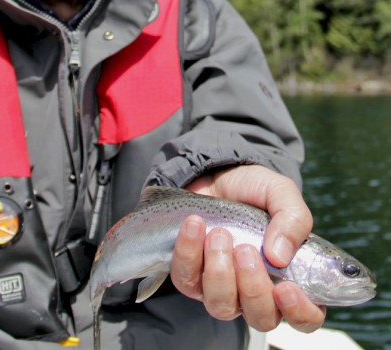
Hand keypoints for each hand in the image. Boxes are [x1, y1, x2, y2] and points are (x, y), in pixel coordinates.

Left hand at [170, 165, 325, 332]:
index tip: (285, 288)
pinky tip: (194, 225)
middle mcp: (258, 291)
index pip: (306, 316)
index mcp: (291, 276)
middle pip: (260, 318)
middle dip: (252, 287)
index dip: (298, 311)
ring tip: (219, 234)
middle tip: (245, 249)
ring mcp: (223, 289)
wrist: (219, 175)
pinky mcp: (191, 277)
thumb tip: (280, 256)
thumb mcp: (281, 193)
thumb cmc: (255, 191)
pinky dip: (189, 253)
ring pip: (220, 306)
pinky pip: (186, 280)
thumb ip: (292, 219)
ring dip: (219, 272)